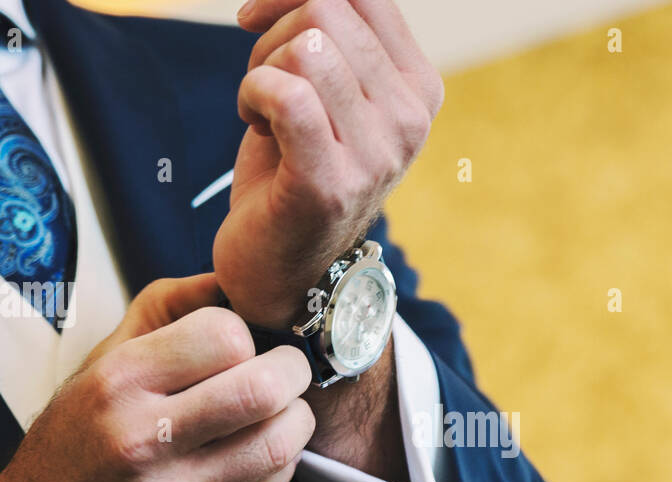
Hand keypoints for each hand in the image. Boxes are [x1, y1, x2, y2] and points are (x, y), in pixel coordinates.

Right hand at [0, 274, 314, 481]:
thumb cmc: (76, 442)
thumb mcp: (100, 364)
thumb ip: (164, 311)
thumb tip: (230, 278)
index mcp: (116, 381)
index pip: (225, 335)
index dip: (248, 335)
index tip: (246, 347)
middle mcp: (140, 438)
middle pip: (262, 389)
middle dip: (293, 374)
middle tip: (290, 375)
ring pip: (276, 444)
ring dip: (295, 422)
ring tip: (283, 414)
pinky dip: (279, 465)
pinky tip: (260, 455)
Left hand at [212, 0, 443, 327]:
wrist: (282, 267)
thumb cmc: (295, 169)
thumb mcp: (328, 91)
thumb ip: (331, 32)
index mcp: (418, 88)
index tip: (260, 23)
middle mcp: (409, 120)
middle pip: (326, 12)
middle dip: (273, 37)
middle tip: (263, 86)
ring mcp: (376, 155)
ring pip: (305, 48)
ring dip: (261, 70)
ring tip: (263, 112)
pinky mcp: (330, 182)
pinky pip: (285, 92)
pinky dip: (252, 95)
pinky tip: (254, 122)